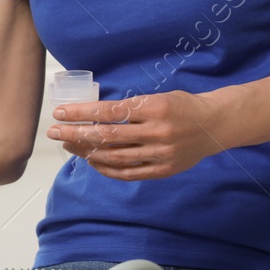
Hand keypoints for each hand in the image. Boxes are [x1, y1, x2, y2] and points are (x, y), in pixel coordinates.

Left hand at [45, 90, 226, 180]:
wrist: (216, 124)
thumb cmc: (182, 106)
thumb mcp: (156, 97)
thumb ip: (129, 107)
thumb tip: (91, 115)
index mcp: (154, 108)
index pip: (108, 111)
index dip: (81, 113)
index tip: (60, 113)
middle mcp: (157, 132)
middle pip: (107, 136)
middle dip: (76, 133)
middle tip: (54, 131)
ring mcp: (160, 153)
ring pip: (114, 156)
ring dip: (87, 151)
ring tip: (69, 144)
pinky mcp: (163, 170)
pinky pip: (128, 172)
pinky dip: (106, 168)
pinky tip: (91, 161)